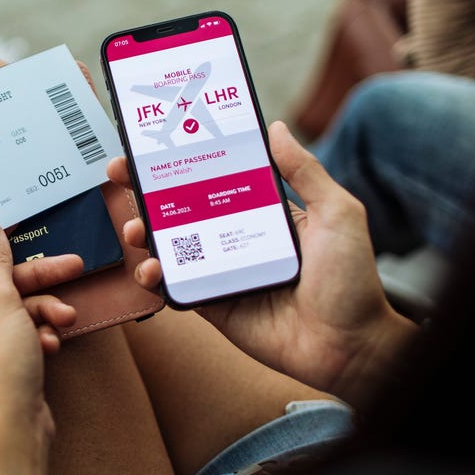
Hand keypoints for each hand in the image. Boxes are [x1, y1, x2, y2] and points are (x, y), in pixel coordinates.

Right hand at [106, 121, 415, 402]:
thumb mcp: (336, 213)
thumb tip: (275, 128)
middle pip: (180, 207)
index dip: (182, 160)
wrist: (350, 346)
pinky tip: (151, 270)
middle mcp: (235, 237)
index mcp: (261, 210)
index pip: (213, 176)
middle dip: (145, 190)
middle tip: (121, 174)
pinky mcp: (213, 304)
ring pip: (170, 245)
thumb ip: (305, 172)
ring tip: (136, 230)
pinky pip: (175, 287)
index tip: (153, 143)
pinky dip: (156, 277)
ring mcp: (221, 270)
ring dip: (143, 233)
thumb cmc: (353, 280)